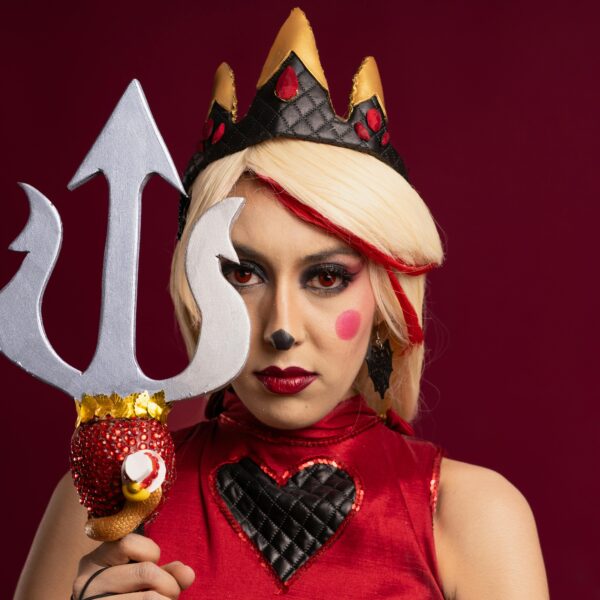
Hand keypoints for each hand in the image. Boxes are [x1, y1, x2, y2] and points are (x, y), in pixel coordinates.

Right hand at [72, 533, 194, 598]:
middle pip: (145, 572)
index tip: (153, 564)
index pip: (128, 543)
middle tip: (171, 593)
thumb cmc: (124, 595)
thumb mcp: (141, 578)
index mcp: (94, 561)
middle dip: (169, 584)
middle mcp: (86, 583)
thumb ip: (166, 572)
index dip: (152, 553)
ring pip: (147, 598)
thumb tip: (188, 574)